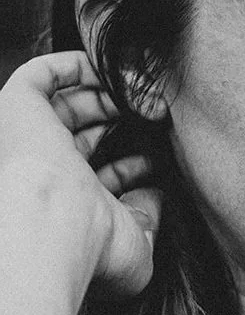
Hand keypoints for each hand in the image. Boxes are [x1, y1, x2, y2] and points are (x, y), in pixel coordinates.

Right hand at [0, 51, 161, 297]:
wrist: (52, 228)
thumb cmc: (90, 248)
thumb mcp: (136, 244)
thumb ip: (147, 219)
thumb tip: (155, 194)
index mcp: (65, 205)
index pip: (96, 177)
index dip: (129, 166)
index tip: (158, 158)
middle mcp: (42, 169)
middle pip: (81, 133)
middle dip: (122, 121)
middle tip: (157, 114)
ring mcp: (28, 137)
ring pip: (67, 101)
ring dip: (110, 93)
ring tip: (147, 95)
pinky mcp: (16, 106)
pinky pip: (41, 73)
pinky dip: (77, 65)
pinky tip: (112, 71)